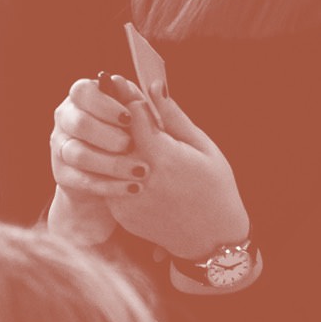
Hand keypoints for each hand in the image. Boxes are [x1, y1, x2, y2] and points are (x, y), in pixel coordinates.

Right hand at [45, 76, 142, 247]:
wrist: (119, 177)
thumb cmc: (137, 137)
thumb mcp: (145, 120)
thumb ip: (150, 105)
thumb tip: (158, 88)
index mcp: (84, 98)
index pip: (82, 91)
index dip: (104, 105)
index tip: (129, 119)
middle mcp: (67, 119)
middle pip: (79, 123)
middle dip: (108, 136)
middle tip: (132, 146)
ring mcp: (61, 146)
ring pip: (79, 154)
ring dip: (112, 163)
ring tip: (141, 171)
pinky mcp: (63, 174)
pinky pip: (82, 180)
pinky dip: (109, 185)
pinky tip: (132, 188)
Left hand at [105, 82, 252, 260]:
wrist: (211, 237)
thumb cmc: (214, 186)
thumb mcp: (203, 147)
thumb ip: (173, 117)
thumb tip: (155, 85)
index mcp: (163, 157)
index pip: (131, 117)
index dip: (126, 98)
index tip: (119, 84)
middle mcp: (140, 178)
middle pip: (112, 137)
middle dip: (111, 120)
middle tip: (111, 105)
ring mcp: (127, 198)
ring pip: (105, 162)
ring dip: (108, 147)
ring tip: (117, 136)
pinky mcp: (120, 214)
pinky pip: (107, 184)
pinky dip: (112, 172)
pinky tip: (123, 164)